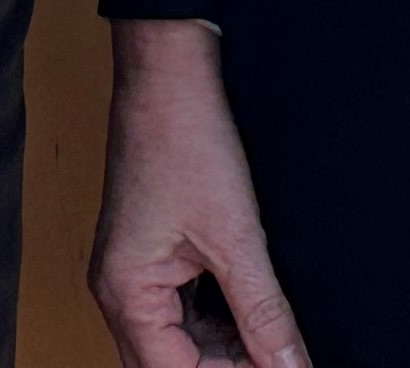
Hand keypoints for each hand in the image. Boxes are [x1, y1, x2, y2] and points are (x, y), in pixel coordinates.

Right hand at [92, 21, 309, 367]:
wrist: (170, 71)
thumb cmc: (187, 140)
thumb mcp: (237, 237)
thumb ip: (264, 313)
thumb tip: (291, 367)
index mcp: (127, 295)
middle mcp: (119, 291)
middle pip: (170, 364)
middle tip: (279, 359)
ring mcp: (132, 271)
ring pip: (177, 341)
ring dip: (222, 349)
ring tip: (271, 340)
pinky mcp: (149, 251)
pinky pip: (179, 310)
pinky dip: (215, 321)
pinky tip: (252, 313)